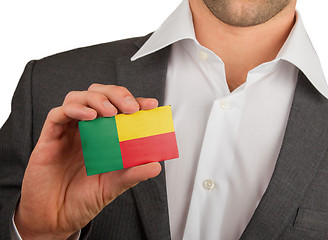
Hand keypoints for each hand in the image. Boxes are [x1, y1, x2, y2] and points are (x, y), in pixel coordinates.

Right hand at [15, 84, 160, 239]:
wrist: (55, 219)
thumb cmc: (82, 200)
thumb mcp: (113, 187)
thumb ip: (132, 174)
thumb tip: (157, 166)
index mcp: (103, 137)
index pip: (119, 109)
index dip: (135, 102)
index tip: (151, 105)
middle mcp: (85, 130)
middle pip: (98, 94)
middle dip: (116, 94)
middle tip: (130, 107)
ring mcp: (67, 132)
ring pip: (77, 97)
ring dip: (96, 99)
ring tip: (110, 112)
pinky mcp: (49, 138)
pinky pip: (57, 114)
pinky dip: (75, 109)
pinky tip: (89, 116)